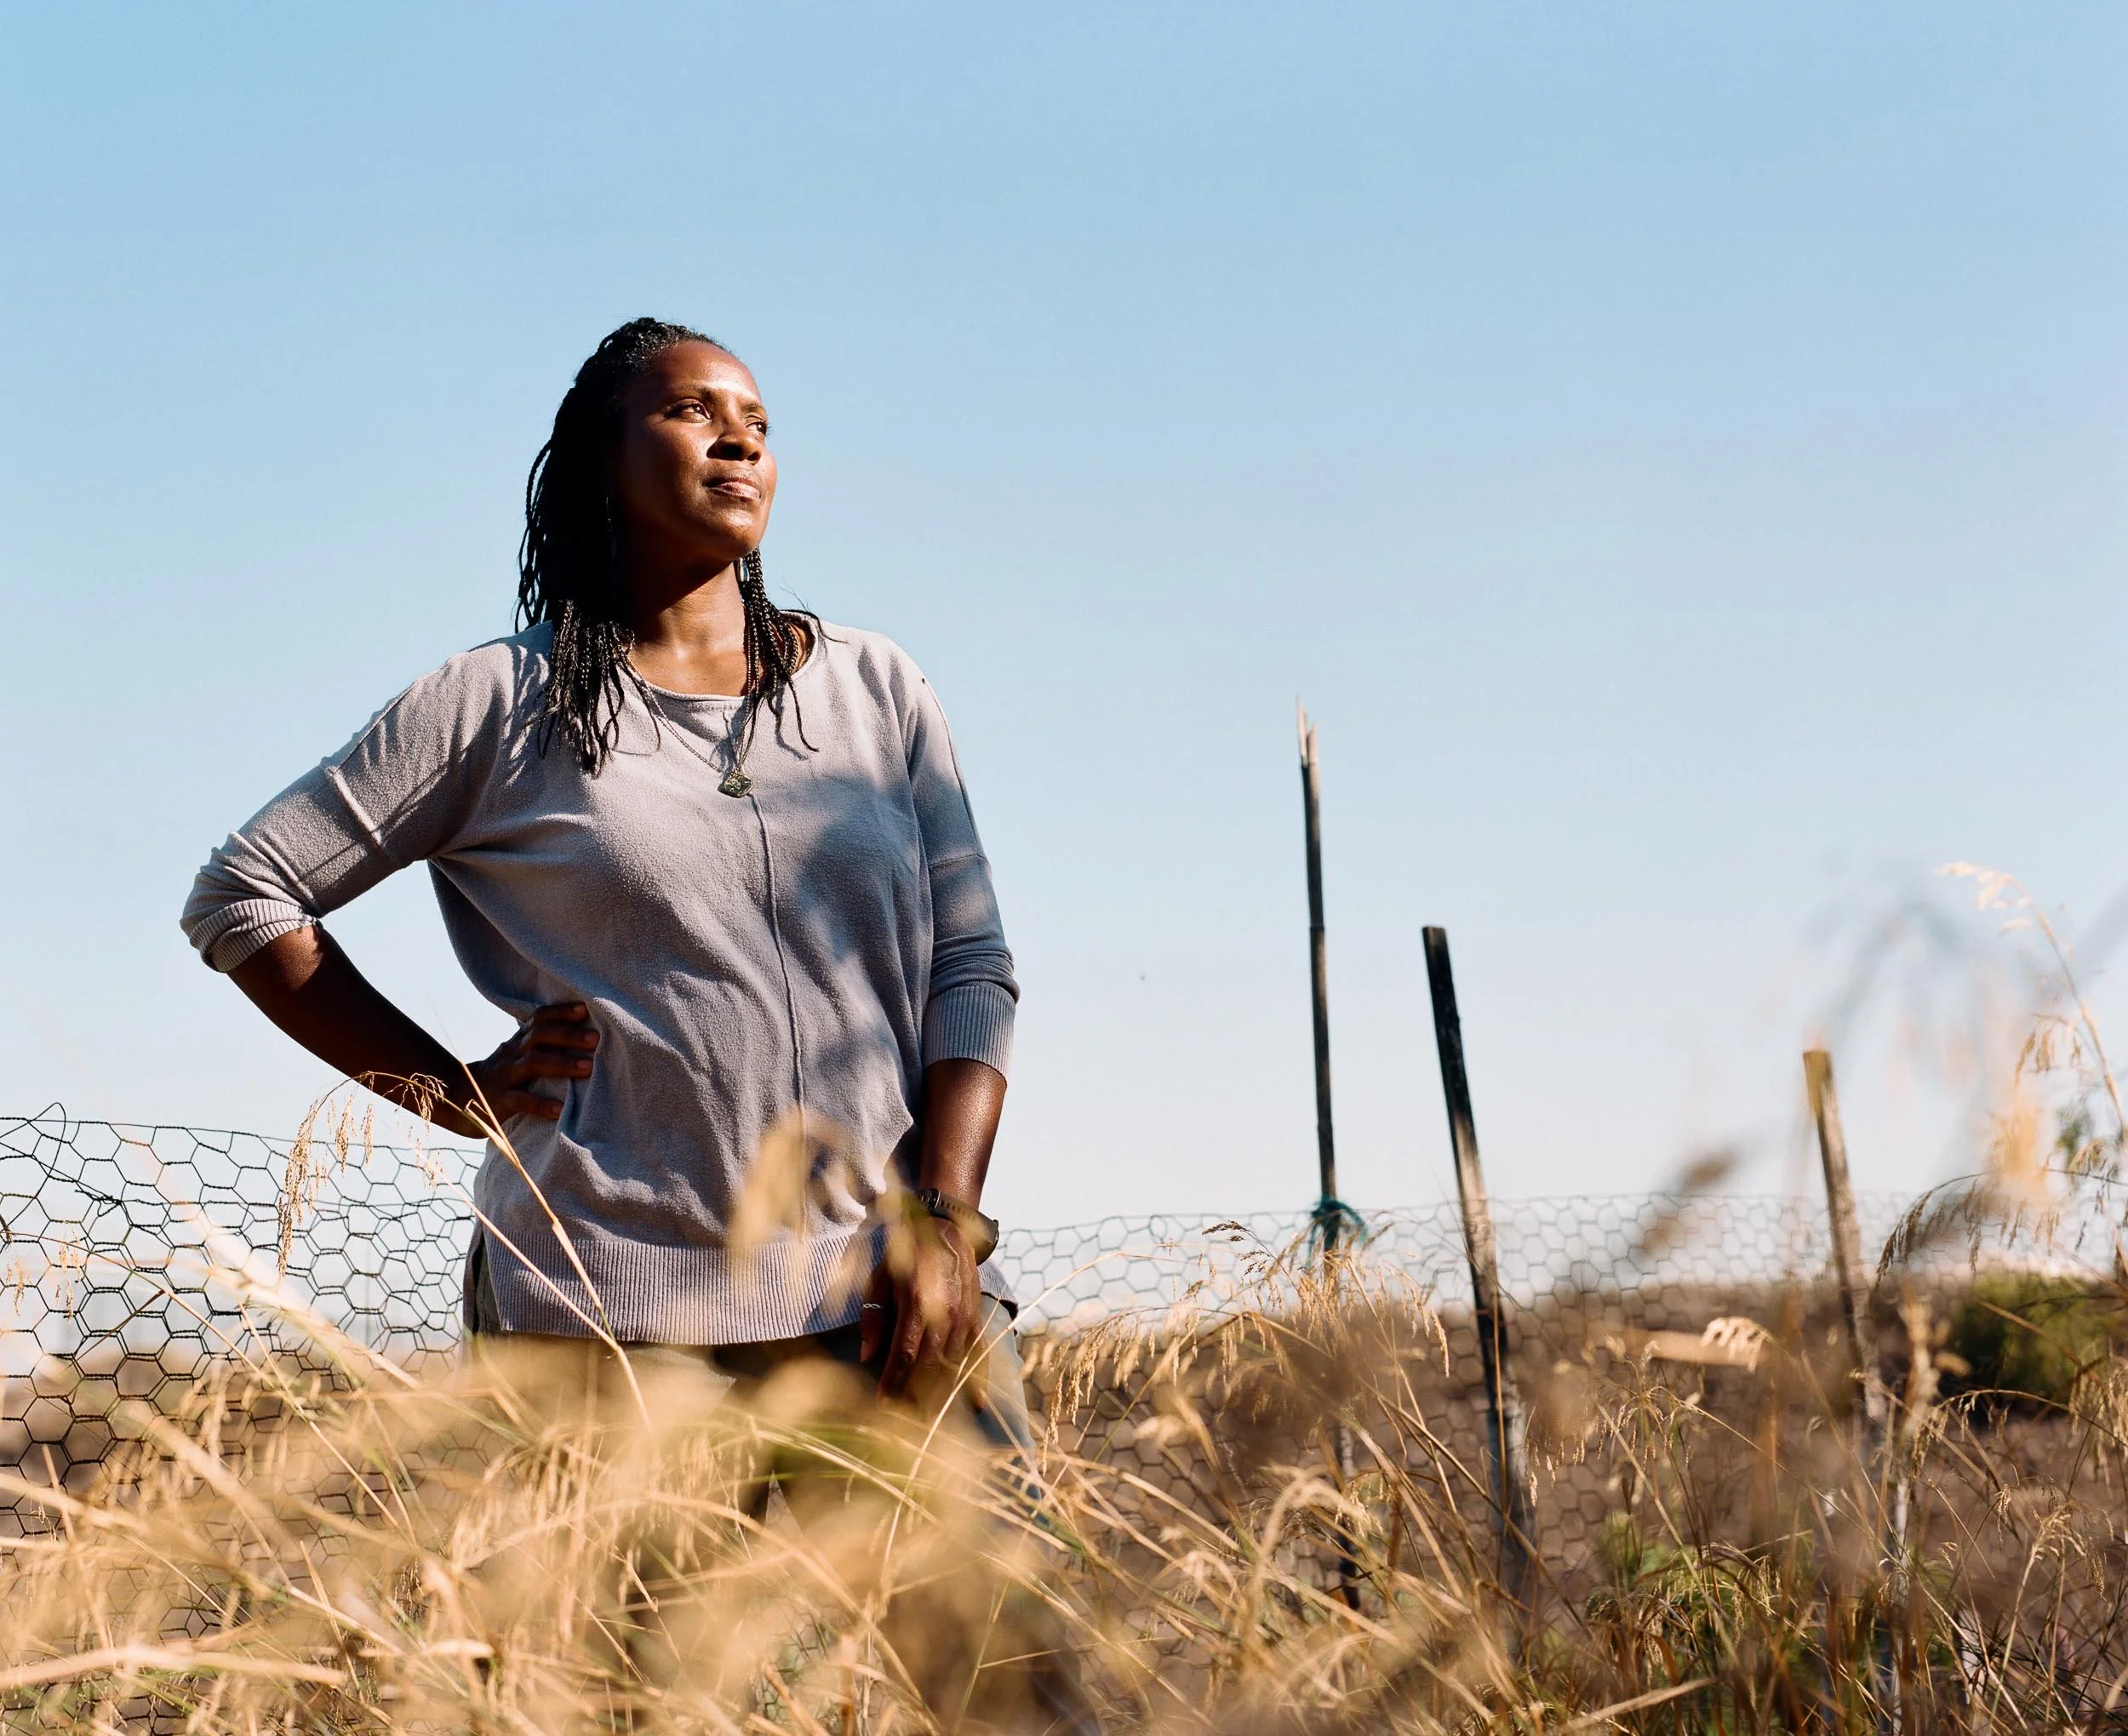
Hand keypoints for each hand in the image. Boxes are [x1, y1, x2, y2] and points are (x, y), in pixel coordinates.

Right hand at [458, 1001, 598, 1132]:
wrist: (456, 1097)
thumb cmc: (501, 1076)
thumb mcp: (516, 1055)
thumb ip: (542, 1045)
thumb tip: (584, 1035)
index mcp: (518, 1042)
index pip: (539, 1018)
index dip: (560, 1011)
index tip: (585, 1008)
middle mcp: (512, 1054)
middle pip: (539, 1036)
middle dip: (569, 1035)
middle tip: (597, 1038)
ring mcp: (504, 1076)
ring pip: (532, 1063)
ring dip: (562, 1064)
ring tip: (588, 1068)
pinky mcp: (498, 1101)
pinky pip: (520, 1100)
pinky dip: (540, 1105)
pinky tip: (559, 1109)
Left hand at [859, 1207, 987, 1410]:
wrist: (947, 1229)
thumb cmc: (905, 1256)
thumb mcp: (880, 1278)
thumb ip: (873, 1317)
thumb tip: (865, 1357)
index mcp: (916, 1301)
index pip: (905, 1354)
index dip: (893, 1382)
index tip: (882, 1404)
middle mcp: (945, 1313)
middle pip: (931, 1367)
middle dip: (916, 1398)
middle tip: (903, 1424)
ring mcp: (965, 1318)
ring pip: (953, 1366)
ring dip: (940, 1395)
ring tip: (927, 1420)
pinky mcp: (977, 1319)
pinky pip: (978, 1356)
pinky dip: (977, 1381)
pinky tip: (976, 1405)